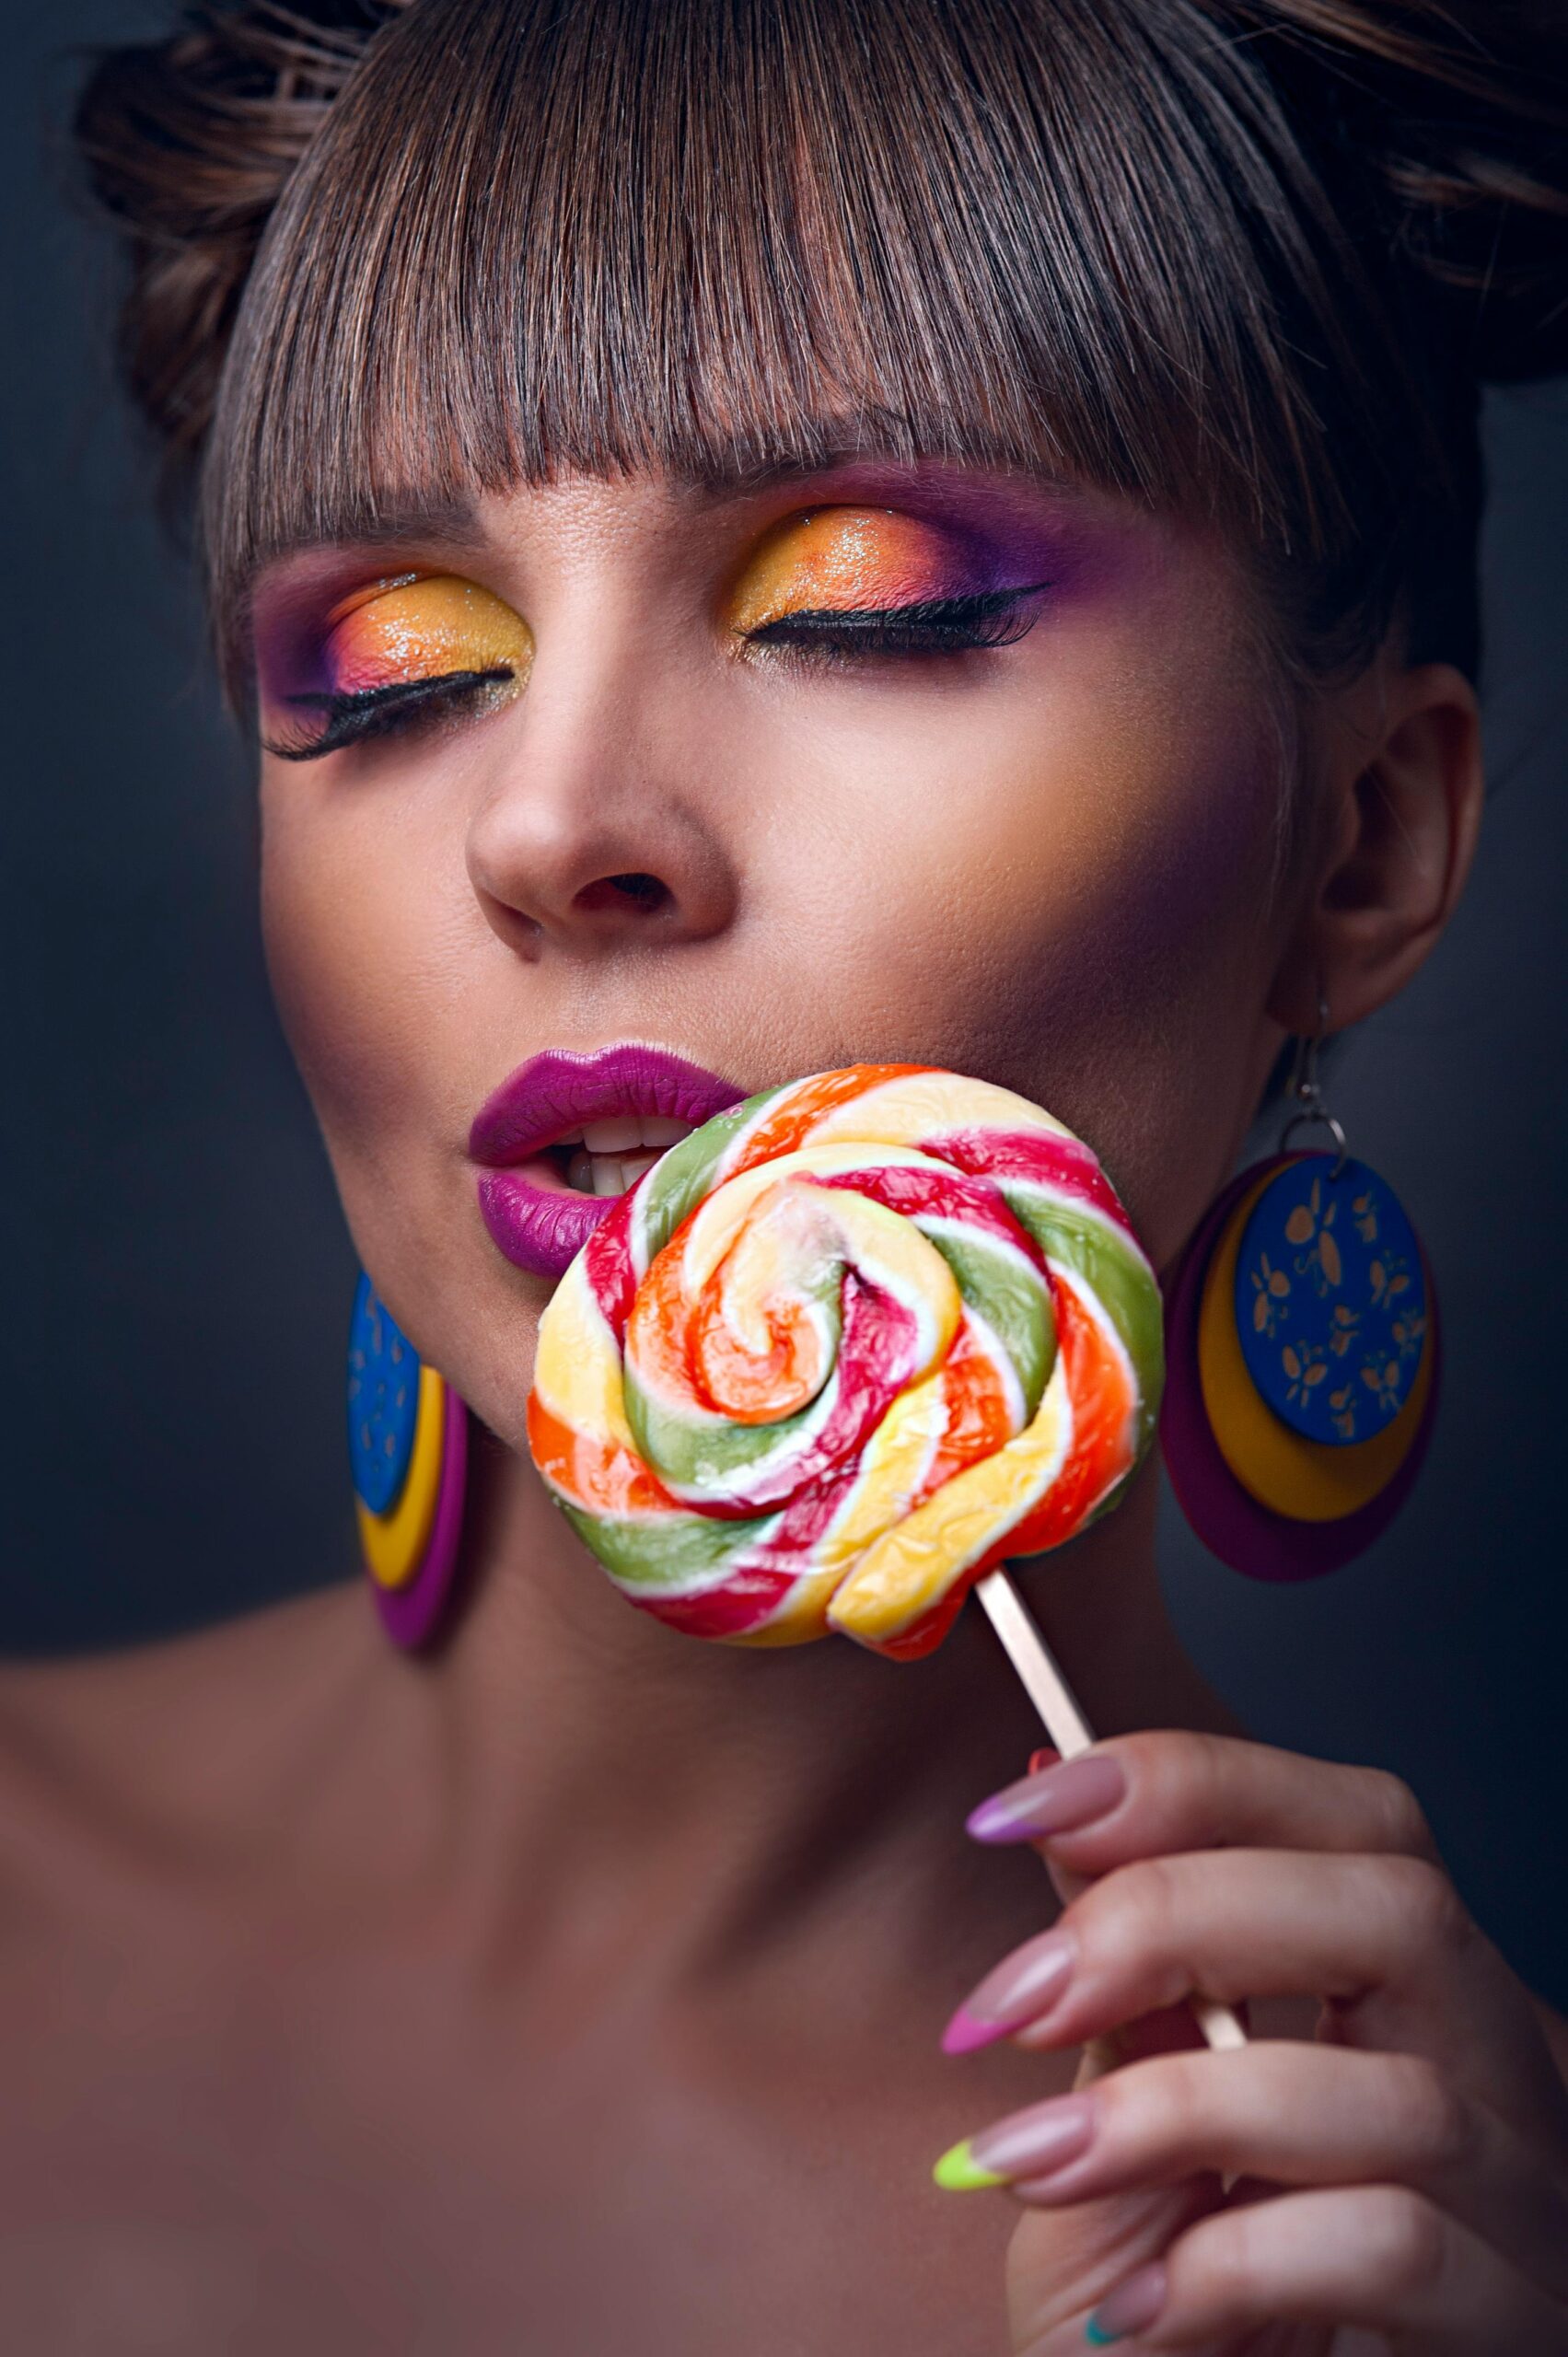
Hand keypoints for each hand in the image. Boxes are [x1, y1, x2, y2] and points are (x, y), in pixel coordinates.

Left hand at [937, 1733, 1567, 2351]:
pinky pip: (1392, 2249)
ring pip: (1399, 2095)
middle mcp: (1495, 2080)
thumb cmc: (1164, 2312)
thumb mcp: (1122, 2127)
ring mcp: (1519, 2212)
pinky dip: (1235, 2262)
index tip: (1022, 1810)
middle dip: (1181, 1916)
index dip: (1195, 1784)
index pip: (1359, 1822)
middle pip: (1401, 1912)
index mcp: (1408, 2000)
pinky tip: (1137, 2304)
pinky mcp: (1507, 2334)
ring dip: (1174, 2112)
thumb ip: (1121, 1984)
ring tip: (1029, 2168)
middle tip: (1017, 1996)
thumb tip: (1049, 1803)